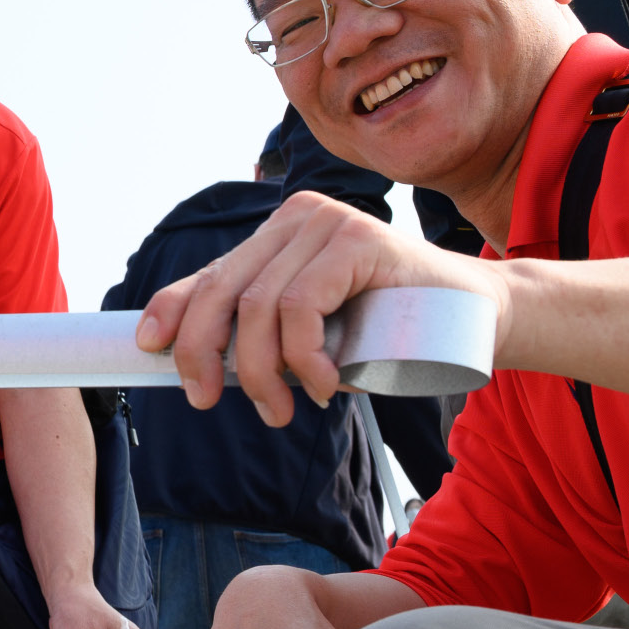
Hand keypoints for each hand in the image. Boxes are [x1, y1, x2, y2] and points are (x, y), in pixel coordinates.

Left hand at [136, 191, 505, 427]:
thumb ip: (270, 333)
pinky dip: (304, 357)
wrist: (479, 314)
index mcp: (280, 236)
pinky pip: (302, 306)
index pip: (211, 272)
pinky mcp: (358, 240)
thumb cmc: (393, 330)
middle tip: (211, 401)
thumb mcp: (318, 331)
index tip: (149, 347)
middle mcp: (297, 220)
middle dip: (203, 353)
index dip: (172, 309)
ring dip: (264, 373)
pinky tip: (324, 384)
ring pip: (259, 307)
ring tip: (285, 408)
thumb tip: (201, 367)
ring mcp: (328, 224)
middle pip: (222, 289)